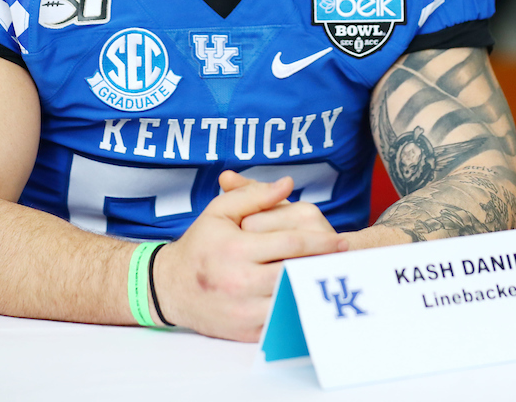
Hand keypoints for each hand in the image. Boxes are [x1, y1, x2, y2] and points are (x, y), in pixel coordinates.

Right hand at [154, 174, 346, 340]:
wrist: (170, 287)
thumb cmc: (200, 245)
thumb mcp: (220, 211)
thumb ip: (254, 194)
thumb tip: (288, 183)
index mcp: (235, 249)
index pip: (291, 245)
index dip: (321, 242)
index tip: (341, 241)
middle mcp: (239, 282)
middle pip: (297, 274)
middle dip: (323, 267)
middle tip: (345, 261)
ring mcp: (243, 310)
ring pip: (292, 301)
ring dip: (314, 290)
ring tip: (333, 279)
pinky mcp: (246, 332)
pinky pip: (282, 324)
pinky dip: (299, 313)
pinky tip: (312, 301)